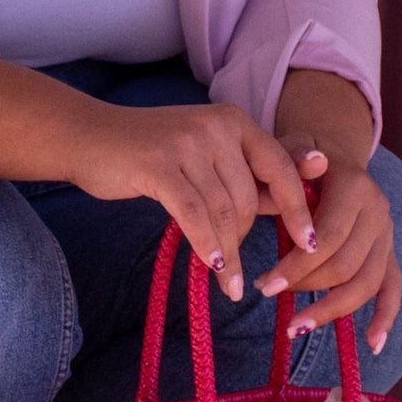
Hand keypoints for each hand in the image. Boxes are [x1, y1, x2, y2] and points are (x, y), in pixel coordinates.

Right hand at [66, 101, 315, 301]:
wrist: (90, 137)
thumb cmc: (151, 154)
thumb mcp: (206, 158)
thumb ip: (248, 178)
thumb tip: (295, 208)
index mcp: (233, 121)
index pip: (280, 166)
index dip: (299, 208)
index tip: (312, 244)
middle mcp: (215, 127)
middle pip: (247, 197)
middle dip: (244, 237)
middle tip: (231, 260)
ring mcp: (187, 144)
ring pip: (222, 211)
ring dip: (227, 252)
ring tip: (228, 280)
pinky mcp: (159, 165)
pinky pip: (193, 214)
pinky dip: (205, 243)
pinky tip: (211, 266)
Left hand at [255, 133, 399, 354]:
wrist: (331, 159)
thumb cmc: (300, 160)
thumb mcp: (291, 150)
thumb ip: (296, 159)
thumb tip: (313, 161)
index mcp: (356, 187)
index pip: (330, 237)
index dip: (298, 265)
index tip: (264, 285)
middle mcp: (379, 213)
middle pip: (346, 264)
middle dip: (305, 286)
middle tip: (267, 293)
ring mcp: (387, 236)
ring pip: (366, 283)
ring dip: (332, 310)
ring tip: (295, 328)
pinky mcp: (388, 254)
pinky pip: (393, 289)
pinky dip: (386, 317)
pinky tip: (372, 344)